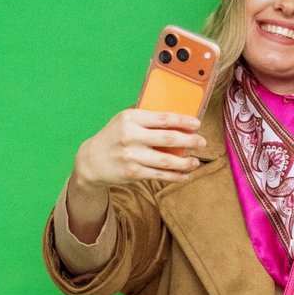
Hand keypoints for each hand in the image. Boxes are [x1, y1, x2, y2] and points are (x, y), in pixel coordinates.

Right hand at [73, 108, 206, 188]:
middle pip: (168, 139)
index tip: (197, 123)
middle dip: (189, 141)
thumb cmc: (114, 137)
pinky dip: (175, 176)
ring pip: (166, 160)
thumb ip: (146, 119)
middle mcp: (131, 136)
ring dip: (185, 162)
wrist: (91, 160)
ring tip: (195, 162)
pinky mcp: (133, 172)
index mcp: (131, 118)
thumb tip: (176, 119)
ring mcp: (132, 155)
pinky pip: (159, 175)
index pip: (162, 118)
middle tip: (202, 142)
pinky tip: (185, 175)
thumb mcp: (125, 121)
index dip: (183, 121)